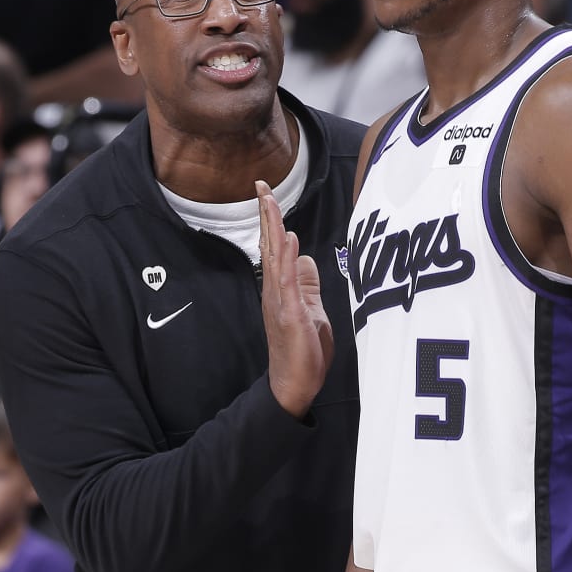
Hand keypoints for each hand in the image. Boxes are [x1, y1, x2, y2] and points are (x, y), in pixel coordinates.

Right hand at [258, 181, 332, 418]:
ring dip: (273, 229)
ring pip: (275, 258)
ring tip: (269, 202)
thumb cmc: (302, 352)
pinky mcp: (289, 315)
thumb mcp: (310, 311)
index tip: (266, 194)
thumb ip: (307, 284)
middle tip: (261, 186)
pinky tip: (290, 240)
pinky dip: (288, 259)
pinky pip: (288, 283)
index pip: (274, 248)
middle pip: (270, 246)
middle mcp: (274, 291)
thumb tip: (305, 256)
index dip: (271, 220)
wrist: (294, 385)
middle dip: (266, 215)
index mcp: (279, 289)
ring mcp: (279, 302)